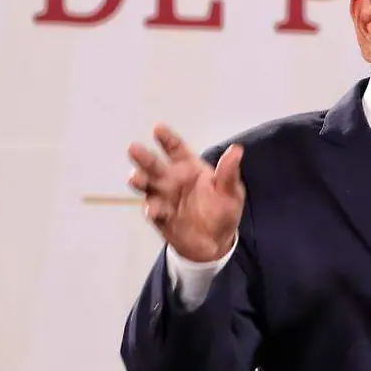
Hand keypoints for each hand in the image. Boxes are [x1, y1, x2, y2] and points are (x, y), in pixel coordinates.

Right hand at [127, 124, 244, 262]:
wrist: (217, 241)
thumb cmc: (222, 210)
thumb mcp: (231, 191)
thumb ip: (229, 172)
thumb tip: (236, 150)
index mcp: (189, 167)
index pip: (175, 149)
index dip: (167, 138)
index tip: (158, 128)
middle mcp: (172, 179)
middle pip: (154, 165)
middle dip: (143, 157)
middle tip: (133, 148)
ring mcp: (163, 197)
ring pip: (147, 186)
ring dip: (139, 180)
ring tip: (135, 178)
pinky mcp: (161, 217)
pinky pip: (154, 211)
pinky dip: (153, 209)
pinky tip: (154, 209)